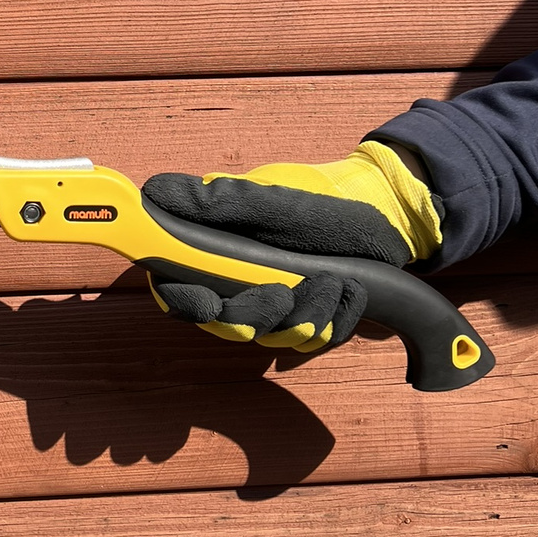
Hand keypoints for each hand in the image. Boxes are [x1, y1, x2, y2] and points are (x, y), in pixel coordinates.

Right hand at [143, 140, 440, 351]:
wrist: (382, 213)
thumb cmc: (322, 198)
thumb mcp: (273, 196)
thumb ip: (219, 202)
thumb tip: (156, 194)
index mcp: (215, 249)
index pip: (175, 286)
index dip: (183, 301)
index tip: (208, 303)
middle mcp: (236, 281)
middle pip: (221, 323)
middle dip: (255, 317)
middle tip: (285, 295)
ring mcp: (270, 304)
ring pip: (268, 338)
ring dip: (302, 319)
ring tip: (332, 285)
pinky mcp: (304, 320)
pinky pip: (309, 342)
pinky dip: (332, 323)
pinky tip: (348, 295)